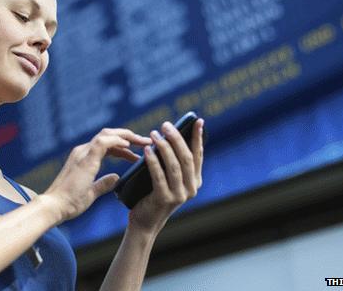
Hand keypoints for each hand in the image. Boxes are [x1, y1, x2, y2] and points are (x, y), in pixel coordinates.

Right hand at [42, 128, 151, 222]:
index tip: (138, 154)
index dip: (124, 148)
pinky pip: (103, 142)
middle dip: (129, 137)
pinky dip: (118, 141)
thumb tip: (116, 177)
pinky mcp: (84, 159)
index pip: (107, 145)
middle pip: (109, 135)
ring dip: (127, 136)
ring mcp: (83, 153)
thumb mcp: (91, 192)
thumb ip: (103, 183)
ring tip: (143, 141)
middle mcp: (82, 151)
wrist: (54, 207)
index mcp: (84, 158)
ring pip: (107, 134)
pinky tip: (130, 145)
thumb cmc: (69, 203)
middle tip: (146, 141)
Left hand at [128, 119, 204, 234]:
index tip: (197, 120)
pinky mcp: (165, 199)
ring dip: (164, 147)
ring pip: (174, 166)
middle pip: (186, 157)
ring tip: (154, 134)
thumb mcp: (167, 177)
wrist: (145, 221)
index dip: (197, 137)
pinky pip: (159, 176)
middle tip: (165, 125)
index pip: (198, 154)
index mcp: (195, 181)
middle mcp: (191, 188)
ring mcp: (179, 195)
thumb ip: (172, 162)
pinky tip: (147, 150)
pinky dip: (153, 161)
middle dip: (176, 138)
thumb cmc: (153, 194)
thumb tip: (170, 135)